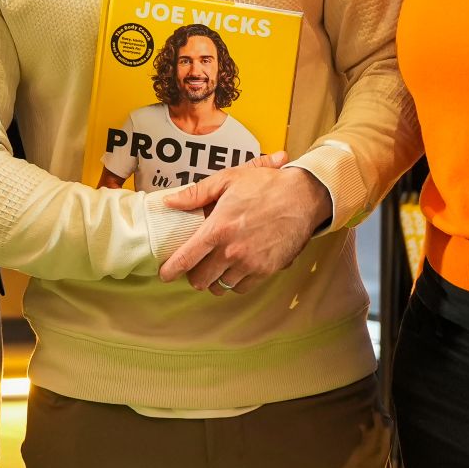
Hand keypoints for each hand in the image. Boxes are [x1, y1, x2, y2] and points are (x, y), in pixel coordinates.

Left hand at [158, 159, 328, 295]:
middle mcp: (231, 251)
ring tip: (215, 268)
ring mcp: (250, 263)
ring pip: (220, 286)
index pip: (185, 259)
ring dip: (214, 280)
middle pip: (200, 279)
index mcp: (218, 229)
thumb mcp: (228, 180)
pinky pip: (241, 288)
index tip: (164, 274)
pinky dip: (234, 282)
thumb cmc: (266, 186)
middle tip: (195, 266)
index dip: (171, 270)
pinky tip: (235, 269)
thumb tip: (169, 202)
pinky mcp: (266, 270)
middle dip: (193, 275)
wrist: (304, 196)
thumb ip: (195, 194)